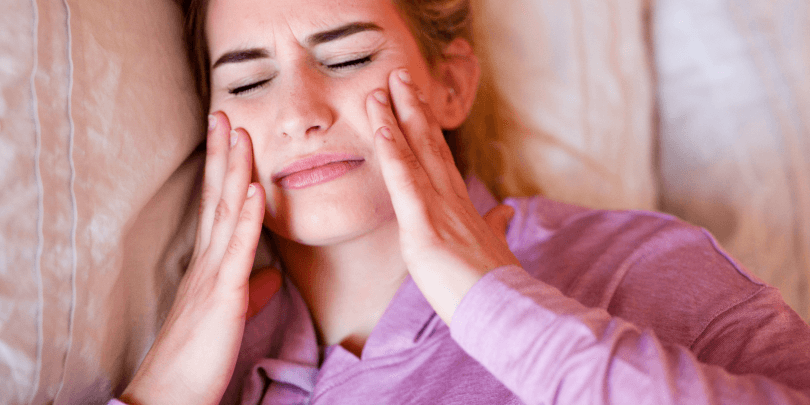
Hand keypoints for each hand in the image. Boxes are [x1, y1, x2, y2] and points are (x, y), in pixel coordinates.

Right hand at [121, 113, 279, 404]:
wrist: (171, 392)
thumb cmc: (199, 354)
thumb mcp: (230, 312)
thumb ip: (252, 290)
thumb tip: (273, 278)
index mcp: (210, 263)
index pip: (217, 205)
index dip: (224, 169)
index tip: (230, 135)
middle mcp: (207, 260)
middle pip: (217, 197)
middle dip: (223, 154)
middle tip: (226, 113)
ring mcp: (212, 274)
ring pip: (226, 212)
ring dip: (234, 170)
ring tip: (240, 132)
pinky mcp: (222, 295)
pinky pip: (237, 249)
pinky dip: (248, 217)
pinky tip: (255, 188)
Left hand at [366, 69, 519, 324]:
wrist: (503, 310)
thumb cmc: (494, 284)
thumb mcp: (494, 247)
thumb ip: (496, 224)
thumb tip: (505, 211)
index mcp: (461, 205)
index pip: (440, 158)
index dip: (426, 128)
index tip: (416, 101)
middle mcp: (451, 199)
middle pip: (429, 145)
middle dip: (412, 108)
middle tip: (398, 75)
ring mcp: (439, 210)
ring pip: (415, 155)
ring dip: (397, 118)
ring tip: (381, 88)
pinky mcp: (426, 228)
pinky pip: (405, 183)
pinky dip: (393, 154)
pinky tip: (382, 129)